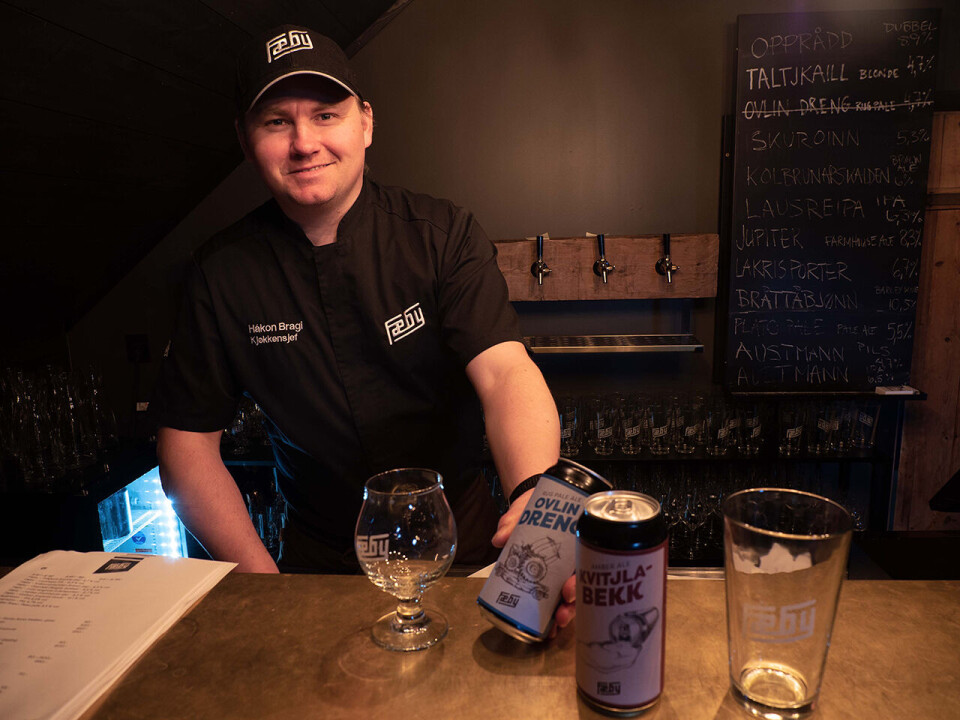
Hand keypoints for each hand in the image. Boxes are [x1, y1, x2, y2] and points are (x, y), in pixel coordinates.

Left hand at [490, 488, 576, 637]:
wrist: (530, 505)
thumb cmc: (535, 507)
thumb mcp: (525, 510)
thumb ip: (513, 521)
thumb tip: (500, 538)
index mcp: (574, 541)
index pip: (583, 564)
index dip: (577, 582)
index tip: (567, 592)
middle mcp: (573, 559)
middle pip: (580, 585)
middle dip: (572, 604)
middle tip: (561, 614)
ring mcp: (562, 571)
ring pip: (571, 597)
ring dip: (565, 614)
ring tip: (555, 626)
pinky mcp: (549, 579)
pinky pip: (555, 600)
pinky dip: (552, 616)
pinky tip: (548, 631)